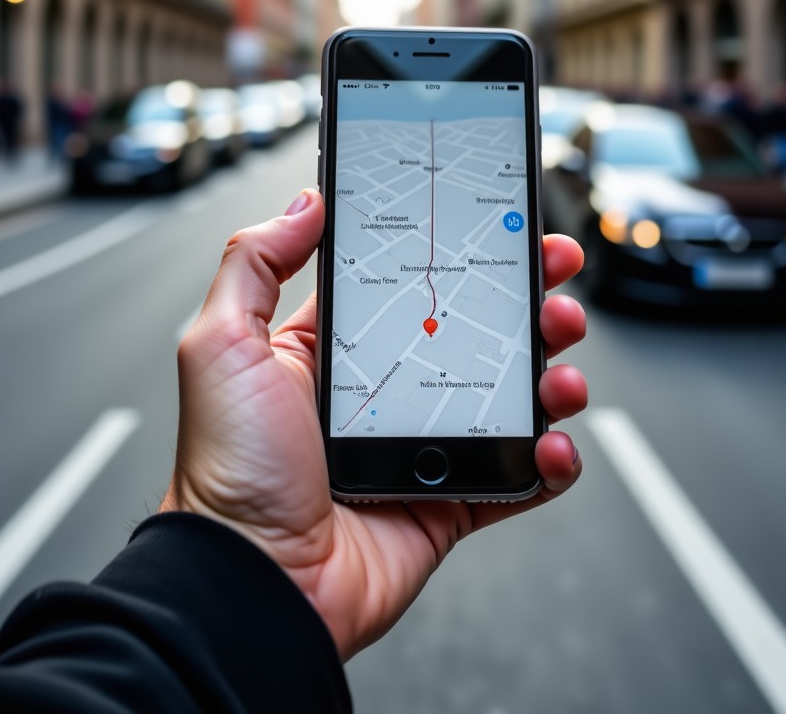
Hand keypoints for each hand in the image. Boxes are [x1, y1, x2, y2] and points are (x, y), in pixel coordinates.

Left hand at [161, 189, 587, 658]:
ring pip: (511, 397)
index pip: (417, 283)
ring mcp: (424, 445)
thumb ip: (255, 264)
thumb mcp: (222, 345)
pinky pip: (518, 476)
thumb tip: (304, 203)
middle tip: (556, 280)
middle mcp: (388, 390)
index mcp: (339, 349)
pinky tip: (551, 445)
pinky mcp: (450, 501)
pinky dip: (550, 461)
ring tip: (563, 370)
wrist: (254, 584)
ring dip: (553, 376)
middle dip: (527, 301)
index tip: (502, 227)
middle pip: (478, 331)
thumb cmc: (229, 469)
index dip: (463, 255)